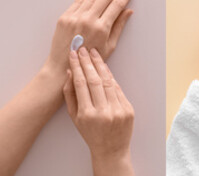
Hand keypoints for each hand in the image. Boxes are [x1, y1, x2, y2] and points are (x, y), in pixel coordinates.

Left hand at [48, 0, 135, 71]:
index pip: (116, 5)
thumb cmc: (88, 60)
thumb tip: (128, 11)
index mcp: (101, 29)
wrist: (63, 65)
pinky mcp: (65, 16)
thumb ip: (119, 26)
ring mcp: (75, 17)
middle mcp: (88, 20)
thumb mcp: (108, 47)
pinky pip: (79, 0)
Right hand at [62, 48, 134, 175]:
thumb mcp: (74, 118)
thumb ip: (70, 95)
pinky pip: (118, 88)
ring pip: (108, 82)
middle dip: (87, 62)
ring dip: (100, 65)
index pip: (81, 84)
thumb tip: (70, 72)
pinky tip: (104, 67)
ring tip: (93, 53)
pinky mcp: (128, 109)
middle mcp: (103, 112)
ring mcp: (118, 110)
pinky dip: (110, 76)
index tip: (73, 55)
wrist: (111, 149)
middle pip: (94, 80)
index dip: (77, 67)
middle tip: (83, 49)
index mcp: (87, 115)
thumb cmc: (90, 133)